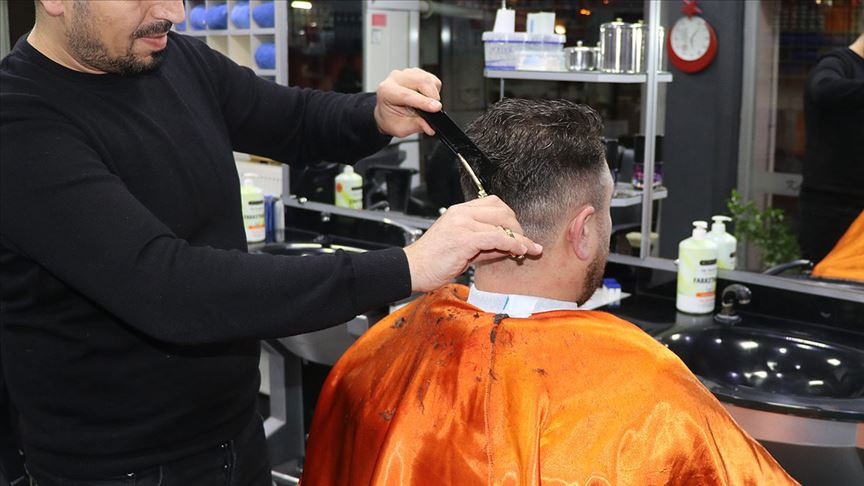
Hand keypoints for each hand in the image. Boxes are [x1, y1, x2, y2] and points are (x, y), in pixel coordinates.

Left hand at [374, 68, 441, 137]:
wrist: (387, 112)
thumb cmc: (391, 118)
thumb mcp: (401, 128)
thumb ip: (416, 126)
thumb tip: (430, 126)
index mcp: (386, 91)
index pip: (407, 94)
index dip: (423, 101)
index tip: (436, 108)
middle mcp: (396, 79)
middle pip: (421, 81)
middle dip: (432, 97)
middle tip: (434, 110)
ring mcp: (406, 73)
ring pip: (428, 79)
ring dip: (433, 94)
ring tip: (427, 105)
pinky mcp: (416, 72)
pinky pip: (432, 79)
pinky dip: (434, 90)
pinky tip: (426, 97)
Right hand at [403, 196, 542, 291]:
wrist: (413, 269)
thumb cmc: (433, 261)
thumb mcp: (461, 247)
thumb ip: (485, 244)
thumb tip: (508, 246)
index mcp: (459, 211)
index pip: (493, 203)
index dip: (509, 216)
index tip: (518, 231)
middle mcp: (461, 213)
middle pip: (501, 210)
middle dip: (517, 227)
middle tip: (525, 242)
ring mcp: (463, 224)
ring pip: (502, 224)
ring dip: (520, 238)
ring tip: (529, 249)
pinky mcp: (465, 239)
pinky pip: (496, 238)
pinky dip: (512, 244)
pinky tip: (519, 251)